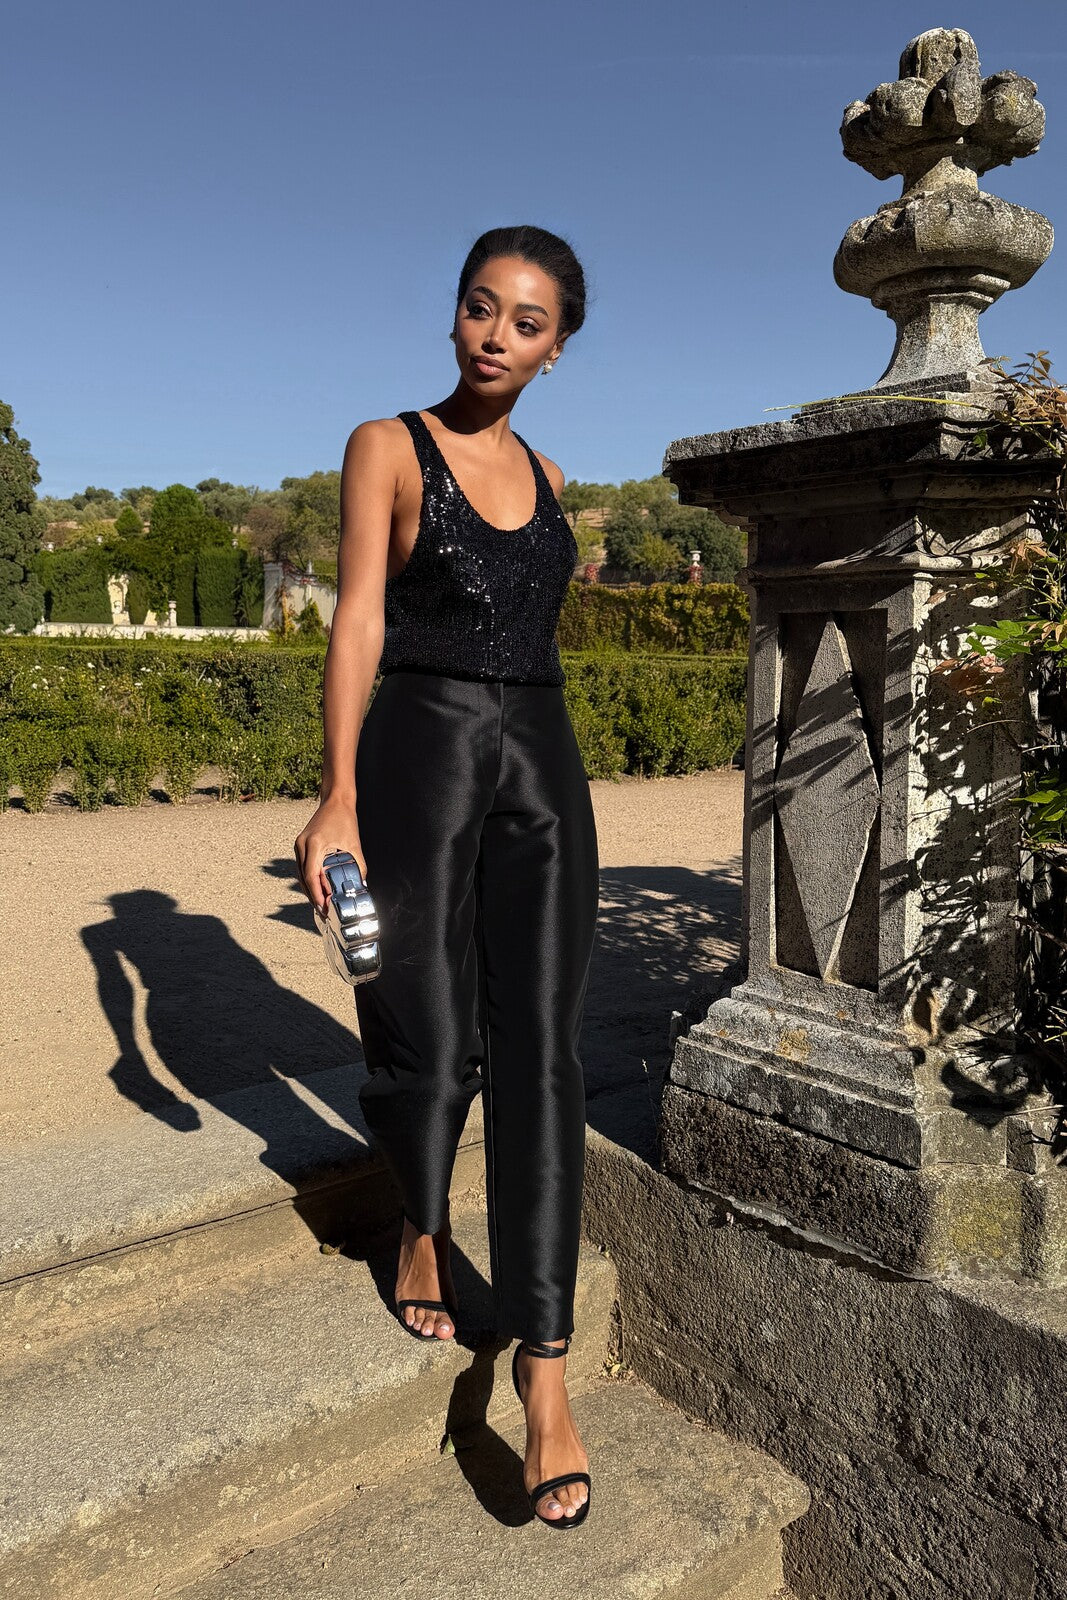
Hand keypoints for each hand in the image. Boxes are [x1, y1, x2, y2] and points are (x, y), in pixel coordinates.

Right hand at [294, 798, 368, 913]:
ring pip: (301, 875)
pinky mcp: (301, 845)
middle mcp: (302, 845)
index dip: (316, 894)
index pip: (310, 876)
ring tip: (321, 904)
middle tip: (324, 912)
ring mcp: (299, 845)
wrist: (335, 801)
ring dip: (310, 890)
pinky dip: (309, 880)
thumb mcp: (354, 844)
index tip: (323, 907)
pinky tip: (318, 889)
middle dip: (313, 897)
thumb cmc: (344, 819)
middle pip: (303, 879)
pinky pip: (302, 867)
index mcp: (314, 844)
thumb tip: (361, 884)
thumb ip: (358, 865)